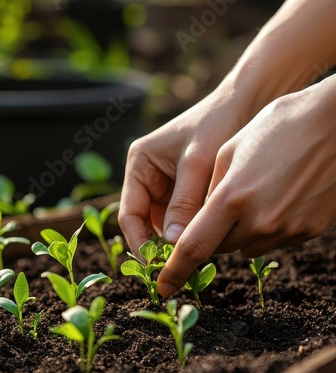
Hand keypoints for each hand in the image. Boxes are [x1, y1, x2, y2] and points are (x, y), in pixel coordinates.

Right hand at [119, 83, 250, 255]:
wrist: (243, 103)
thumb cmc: (217, 124)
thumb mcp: (198, 163)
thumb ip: (184, 203)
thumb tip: (172, 244)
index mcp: (139, 166)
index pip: (130, 214)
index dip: (139, 243)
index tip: (154, 266)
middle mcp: (146, 178)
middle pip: (144, 224)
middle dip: (158, 246)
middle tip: (176, 269)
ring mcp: (165, 187)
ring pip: (164, 226)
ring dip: (176, 241)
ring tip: (194, 259)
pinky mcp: (183, 193)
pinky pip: (181, 220)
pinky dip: (190, 232)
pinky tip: (205, 242)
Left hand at [157, 75, 335, 297]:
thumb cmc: (279, 126)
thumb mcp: (231, 150)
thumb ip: (209, 191)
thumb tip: (197, 222)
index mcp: (233, 197)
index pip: (194, 247)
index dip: (175, 271)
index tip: (163, 288)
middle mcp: (259, 220)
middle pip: (218, 248)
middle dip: (210, 234)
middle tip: (220, 207)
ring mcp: (287, 229)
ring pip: (245, 247)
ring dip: (238, 232)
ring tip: (254, 194)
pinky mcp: (308, 231)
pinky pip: (272, 241)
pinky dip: (265, 229)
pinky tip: (277, 198)